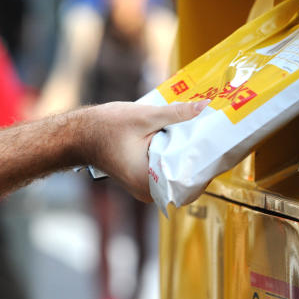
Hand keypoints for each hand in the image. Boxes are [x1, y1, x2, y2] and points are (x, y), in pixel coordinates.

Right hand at [78, 100, 206, 201]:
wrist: (78, 134)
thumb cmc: (104, 127)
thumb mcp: (144, 116)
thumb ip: (177, 113)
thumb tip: (205, 106)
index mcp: (148, 181)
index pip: (190, 182)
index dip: (207, 165)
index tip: (220, 146)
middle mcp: (148, 192)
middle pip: (186, 180)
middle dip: (200, 158)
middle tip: (215, 137)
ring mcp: (145, 189)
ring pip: (176, 176)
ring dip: (188, 157)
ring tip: (203, 136)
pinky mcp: (143, 181)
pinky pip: (166, 172)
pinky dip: (175, 157)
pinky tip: (184, 140)